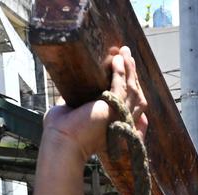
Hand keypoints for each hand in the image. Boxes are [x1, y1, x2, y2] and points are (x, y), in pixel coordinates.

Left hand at [41, 46, 147, 161]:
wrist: (61, 141)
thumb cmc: (63, 131)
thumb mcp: (74, 111)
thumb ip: (78, 101)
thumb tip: (73, 89)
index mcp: (115, 124)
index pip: (131, 104)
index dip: (132, 87)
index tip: (127, 70)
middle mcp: (121, 121)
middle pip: (135, 94)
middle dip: (132, 73)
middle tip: (127, 54)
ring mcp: (120, 117)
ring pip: (132, 89)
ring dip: (129, 69)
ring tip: (125, 51)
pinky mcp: (113, 110)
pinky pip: (121, 87)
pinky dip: (120, 72)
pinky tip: (117, 59)